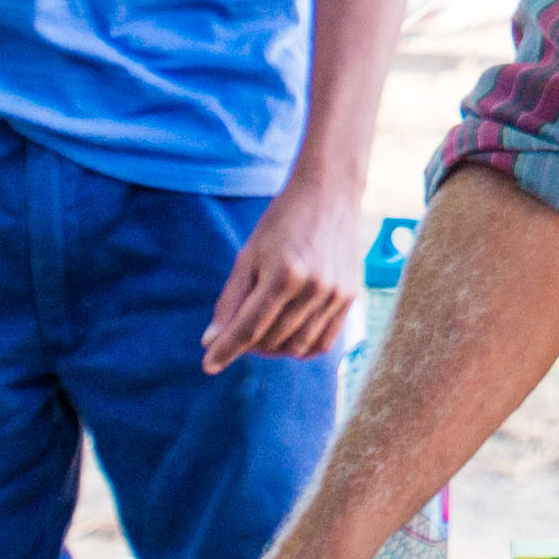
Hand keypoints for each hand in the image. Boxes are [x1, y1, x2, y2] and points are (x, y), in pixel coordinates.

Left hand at [200, 181, 366, 373]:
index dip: (226, 349)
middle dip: (247, 345)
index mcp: (284, 274)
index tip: (208, 365)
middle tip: (237, 334)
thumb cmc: (282, 221)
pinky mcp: (350, 298)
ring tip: (261, 335)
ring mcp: (336, 295)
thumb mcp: (248, 254)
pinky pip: (323, 342)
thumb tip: (211, 340)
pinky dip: (301, 347)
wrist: (329, 194)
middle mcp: (314, 288)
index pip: (248, 327)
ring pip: (297, 346)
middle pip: (271, 339)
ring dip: (273, 349)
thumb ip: (231, 299)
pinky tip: (286, 336)